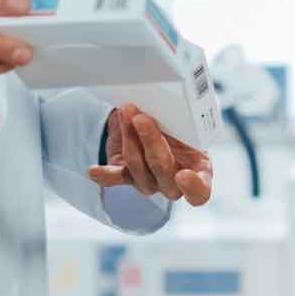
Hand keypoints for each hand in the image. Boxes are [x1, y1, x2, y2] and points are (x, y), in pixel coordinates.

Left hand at [88, 103, 212, 205]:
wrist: (158, 121)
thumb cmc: (180, 123)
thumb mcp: (188, 120)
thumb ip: (184, 120)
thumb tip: (170, 103)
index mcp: (199, 170)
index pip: (200, 192)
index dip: (193, 187)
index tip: (184, 175)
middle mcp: (173, 182)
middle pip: (163, 172)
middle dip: (151, 143)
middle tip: (142, 119)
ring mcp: (149, 182)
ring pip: (137, 167)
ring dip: (129, 138)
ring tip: (126, 112)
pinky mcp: (127, 176)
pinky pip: (114, 178)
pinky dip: (104, 174)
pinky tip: (94, 171)